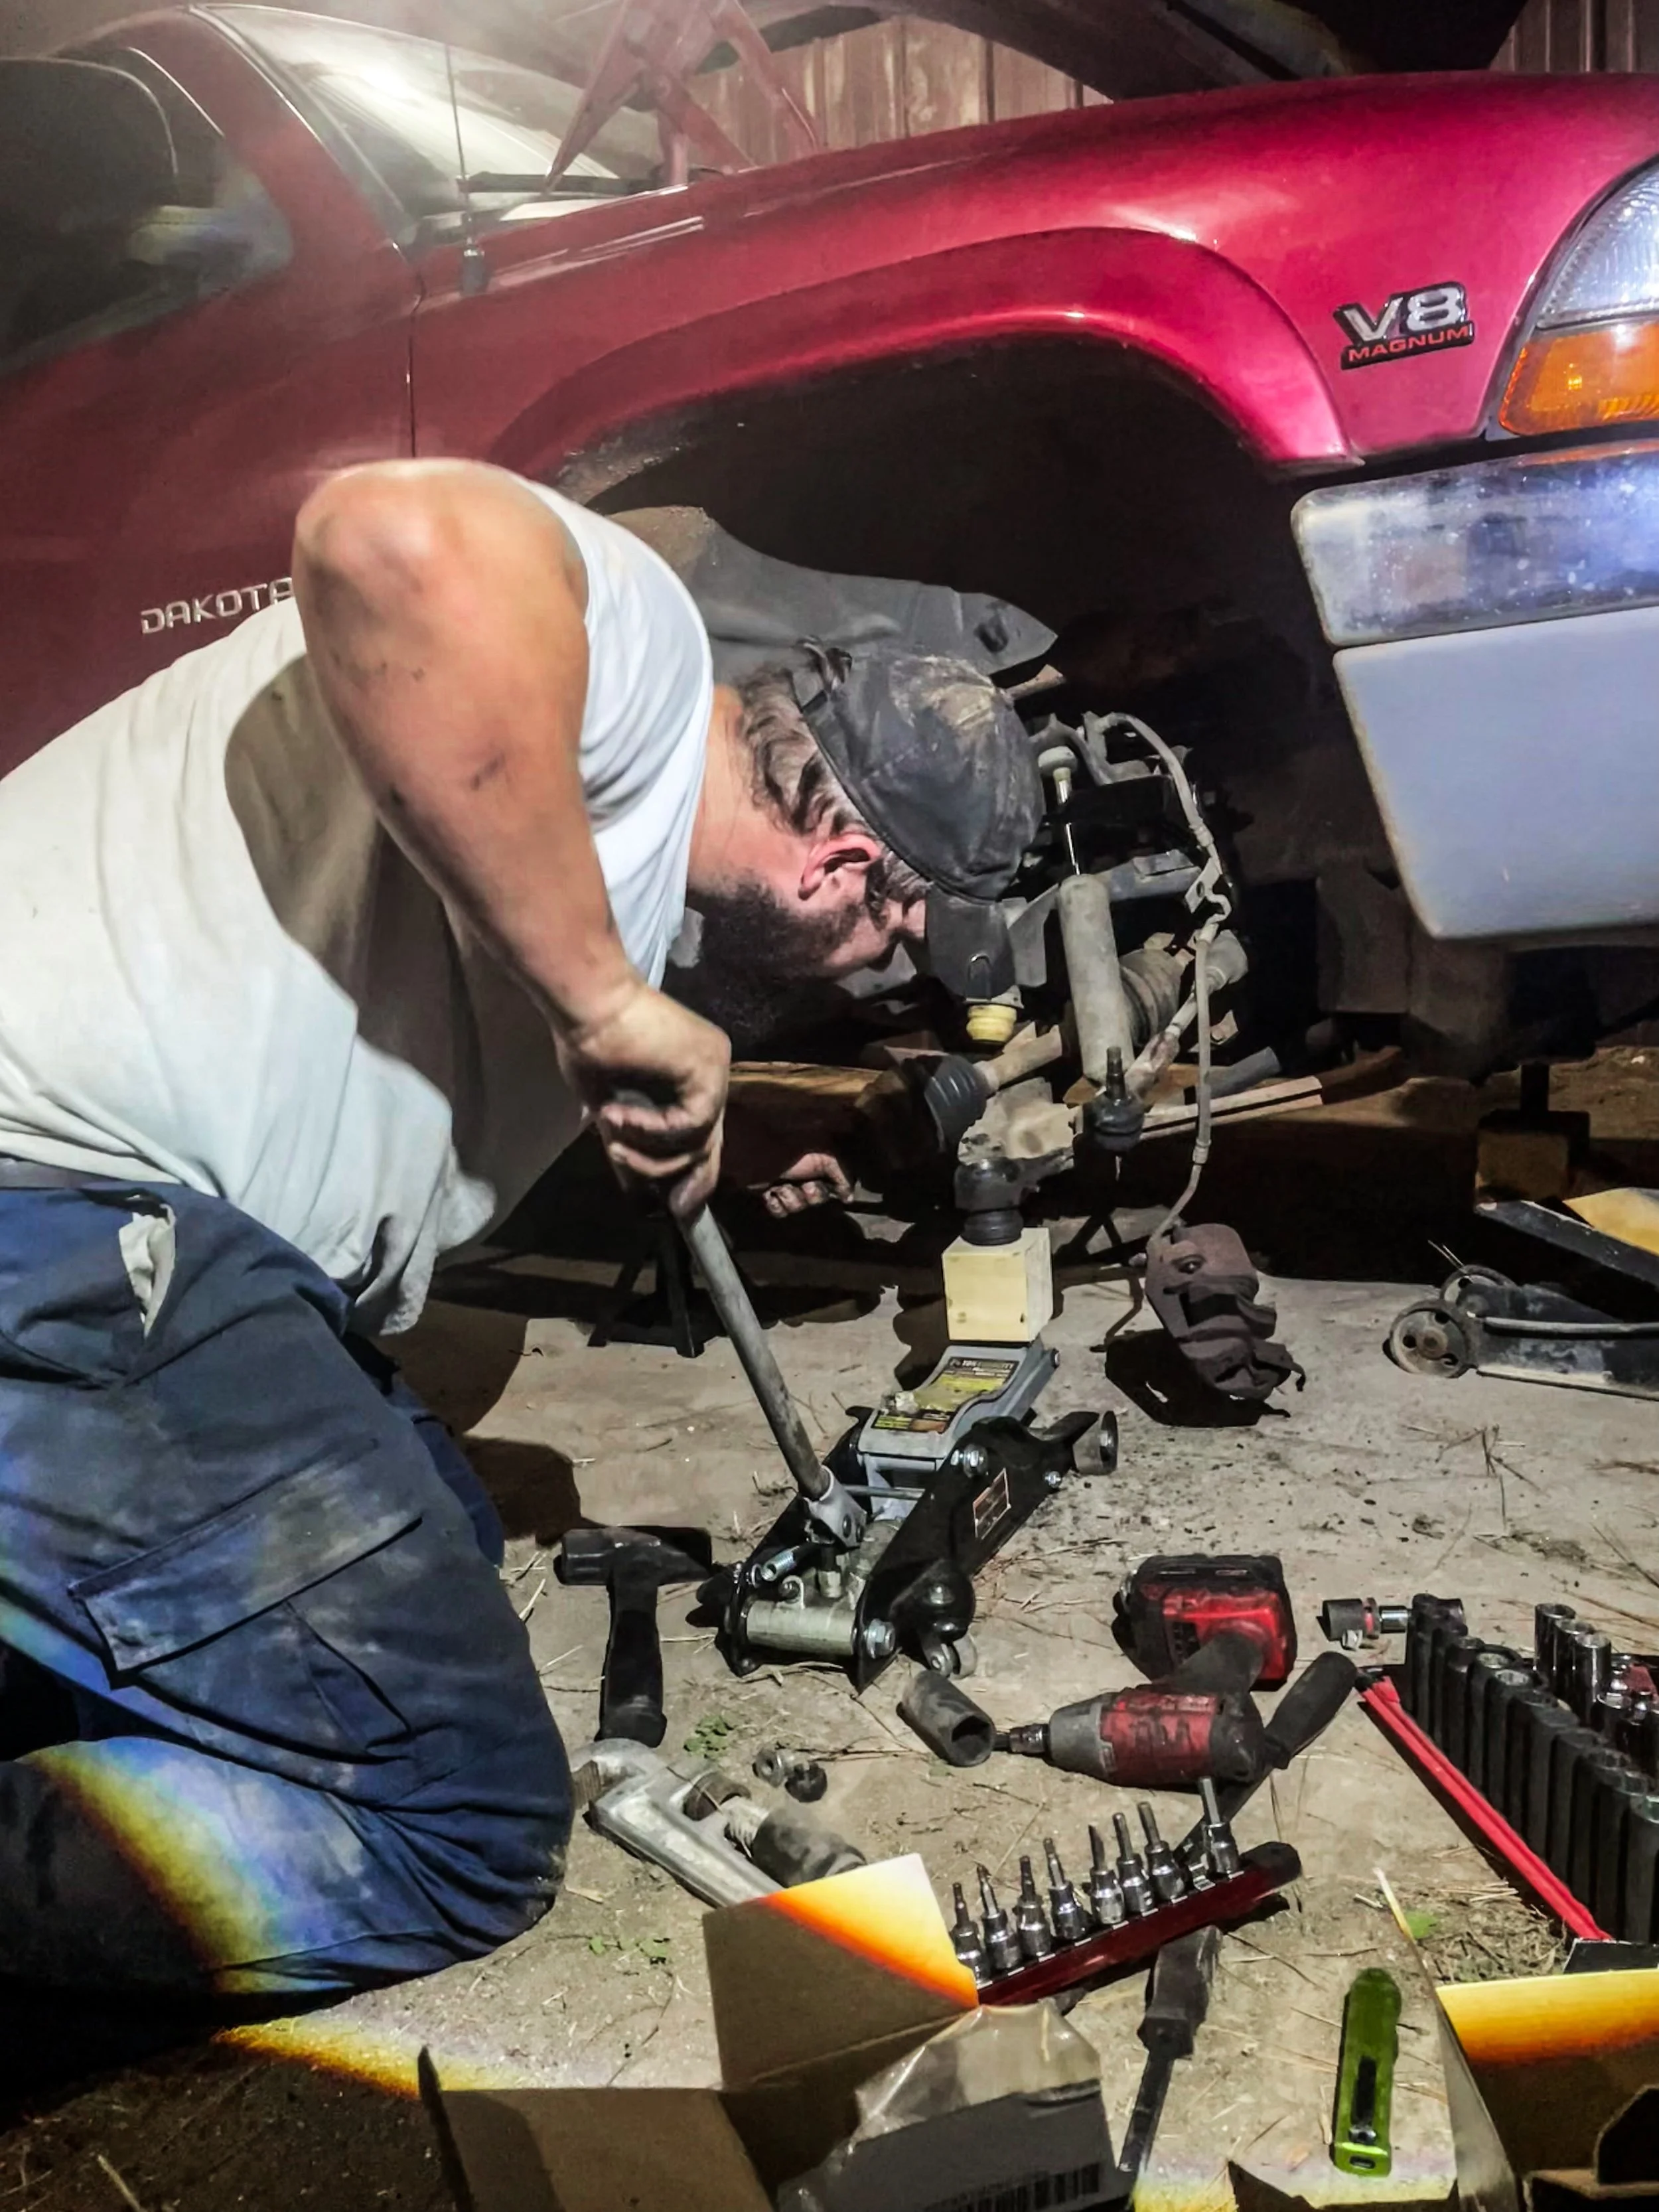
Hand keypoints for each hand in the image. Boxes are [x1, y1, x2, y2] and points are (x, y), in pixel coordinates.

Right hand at [559, 976, 730, 1216]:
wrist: (587, 1004)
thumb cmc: (588, 1045)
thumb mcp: (614, 1113)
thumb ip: (635, 1146)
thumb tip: (639, 1198)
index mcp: (690, 1075)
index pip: (701, 1133)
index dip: (692, 1174)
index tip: (676, 1208)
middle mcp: (711, 1070)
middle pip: (710, 1140)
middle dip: (689, 1179)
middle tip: (673, 1210)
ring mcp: (715, 1066)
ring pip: (699, 1139)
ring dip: (652, 1154)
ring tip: (614, 1142)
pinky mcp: (709, 1066)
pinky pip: (691, 1122)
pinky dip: (654, 1130)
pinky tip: (618, 1118)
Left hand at [753, 1151, 853, 1218]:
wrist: (757, 1157)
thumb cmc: (791, 1154)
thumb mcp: (823, 1159)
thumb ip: (841, 1176)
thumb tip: (849, 1197)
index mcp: (815, 1168)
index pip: (830, 1188)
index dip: (825, 1191)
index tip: (822, 1188)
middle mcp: (802, 1177)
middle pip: (815, 1201)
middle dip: (810, 1194)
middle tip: (803, 1185)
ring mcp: (785, 1187)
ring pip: (797, 1208)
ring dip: (790, 1197)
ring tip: (781, 1185)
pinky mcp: (770, 1196)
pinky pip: (780, 1212)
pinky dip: (775, 1203)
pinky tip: (770, 1193)